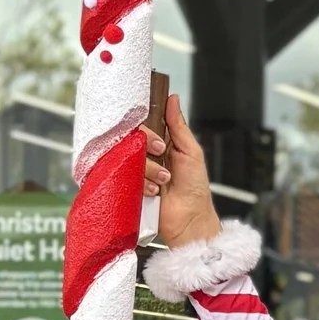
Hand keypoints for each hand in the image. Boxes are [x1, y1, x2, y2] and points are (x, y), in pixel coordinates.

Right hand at [143, 88, 217, 249]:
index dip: (148, 128)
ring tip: (164, 181)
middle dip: (149, 146)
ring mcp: (136, 171)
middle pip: (133, 138)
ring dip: (149, 169)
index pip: (145, 125)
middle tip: (161, 155)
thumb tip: (173, 99)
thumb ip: (179, 125)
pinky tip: (155, 192)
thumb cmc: (195, 188)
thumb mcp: (191, 152)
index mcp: (161, 144)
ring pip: (129, 156)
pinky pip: (123, 176)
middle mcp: (146, 155)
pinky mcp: (127, 186)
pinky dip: (142, 183)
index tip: (158, 139)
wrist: (190, 220)